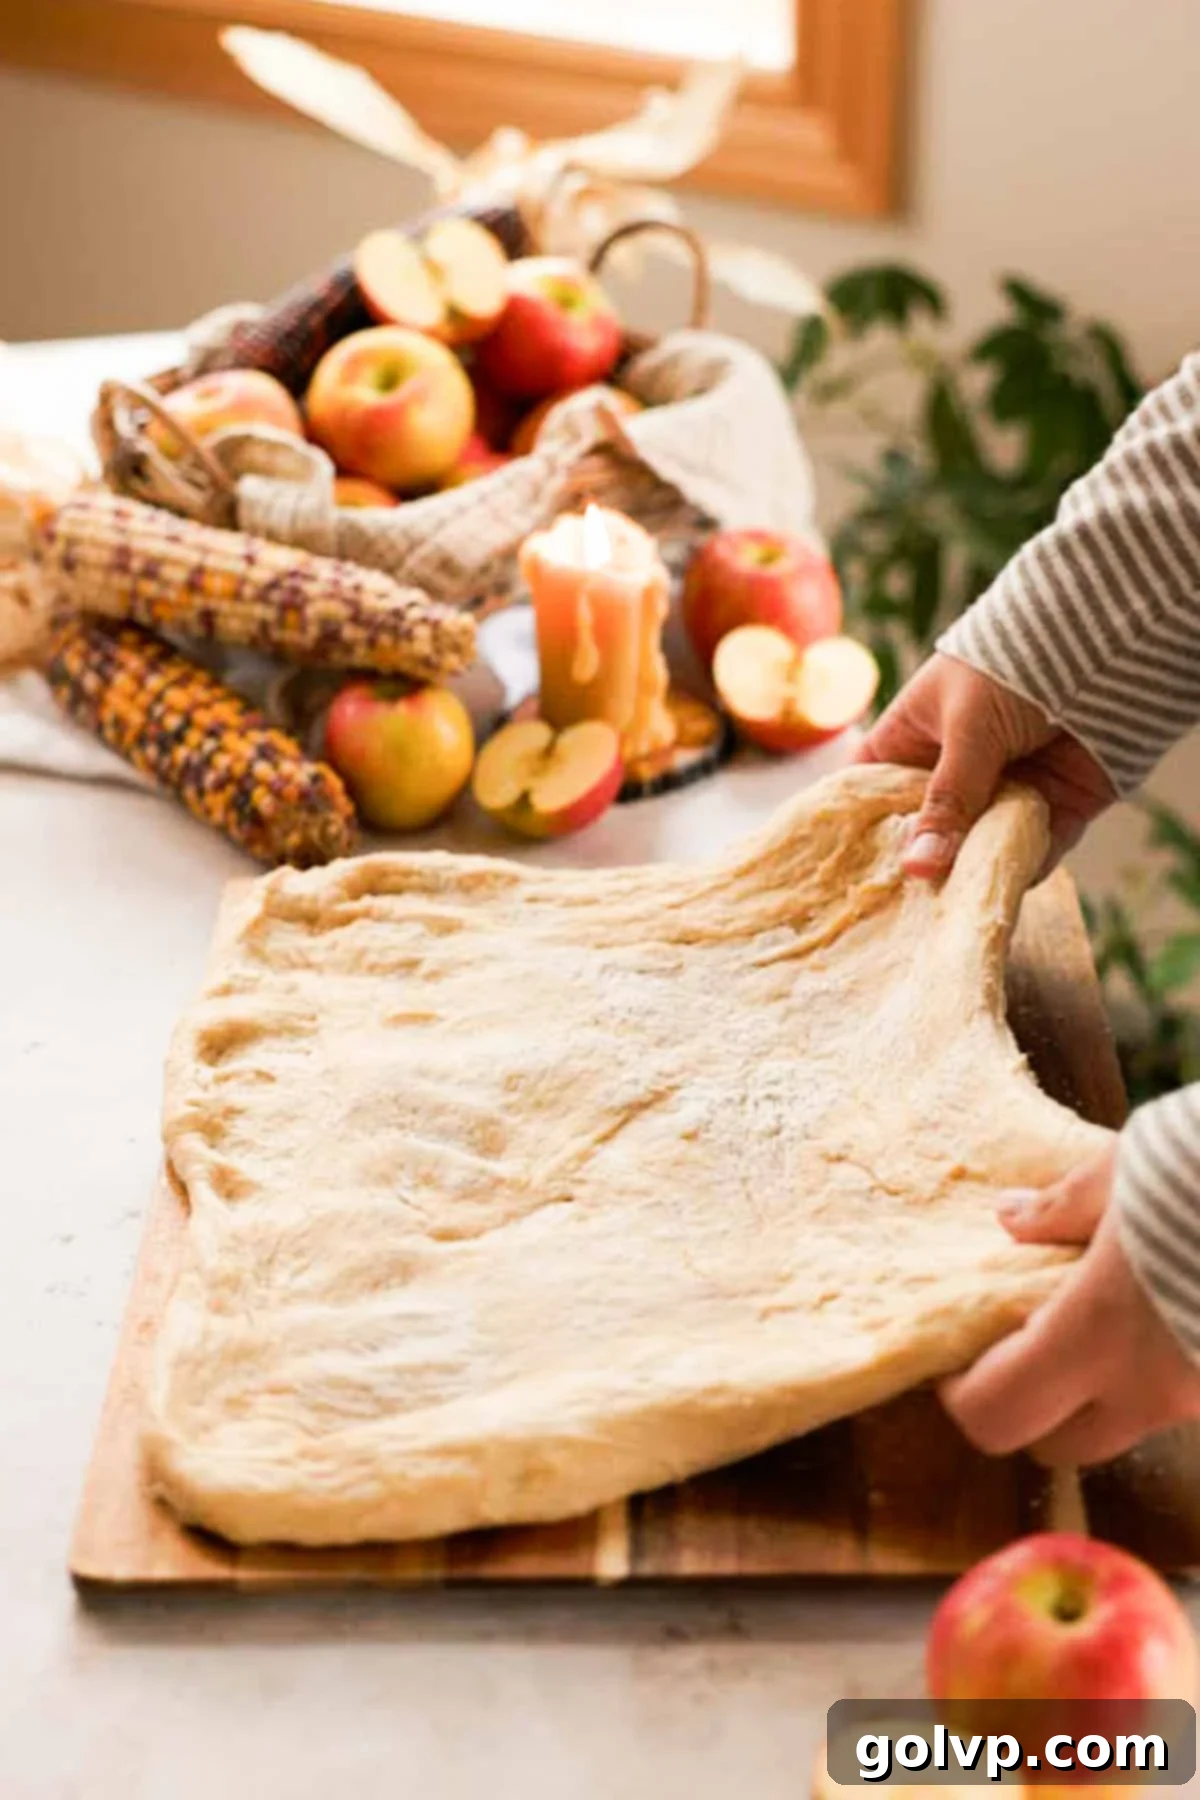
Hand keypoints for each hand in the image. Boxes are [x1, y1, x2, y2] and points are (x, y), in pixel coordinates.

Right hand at [857, 653, 1115, 878]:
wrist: (1107, 644)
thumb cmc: (1013, 665)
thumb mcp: (969, 728)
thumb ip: (948, 799)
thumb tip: (918, 869)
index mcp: (912, 742)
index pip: (869, 792)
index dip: (858, 831)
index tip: (847, 874)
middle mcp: (953, 774)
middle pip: (924, 835)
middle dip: (921, 866)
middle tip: (909, 904)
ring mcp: (1002, 793)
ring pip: (978, 850)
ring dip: (976, 871)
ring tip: (965, 896)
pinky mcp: (1053, 809)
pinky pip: (1033, 851)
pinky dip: (1026, 866)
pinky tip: (1013, 875)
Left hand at [941, 1144, 1199, 1463]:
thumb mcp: (1123, 1167)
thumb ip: (1060, 1207)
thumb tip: (1010, 1221)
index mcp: (1095, 1333)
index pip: (997, 1416)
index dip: (963, 1396)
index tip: (957, 1354)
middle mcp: (1151, 1388)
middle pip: (1059, 1446)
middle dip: (1029, 1406)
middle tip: (1023, 1337)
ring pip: (1127, 1426)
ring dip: (1097, 1391)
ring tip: (1097, 1310)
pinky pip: (1181, 1398)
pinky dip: (1156, 1370)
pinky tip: (1160, 1304)